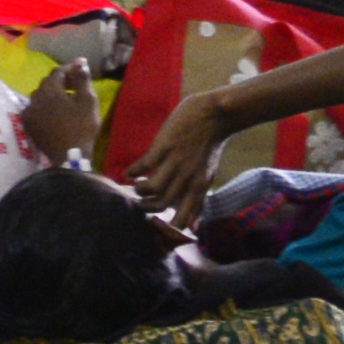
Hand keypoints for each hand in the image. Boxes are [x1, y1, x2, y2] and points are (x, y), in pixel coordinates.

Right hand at [133, 89, 230, 215]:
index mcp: (198, 188)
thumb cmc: (210, 147)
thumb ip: (199, 201)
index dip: (165, 226)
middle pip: (161, 205)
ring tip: (136, 186)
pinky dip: (132, 171)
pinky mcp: (164, 147)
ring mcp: (175, 162)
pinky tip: (128, 173)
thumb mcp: (207, 178)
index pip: (182, 219)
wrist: (215, 116)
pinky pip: (144, 165)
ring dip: (139, 190)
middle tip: (139, 203)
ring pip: (151, 188)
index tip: (154, 221)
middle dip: (146, 207)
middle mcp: (187, 179)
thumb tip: (194, 227)